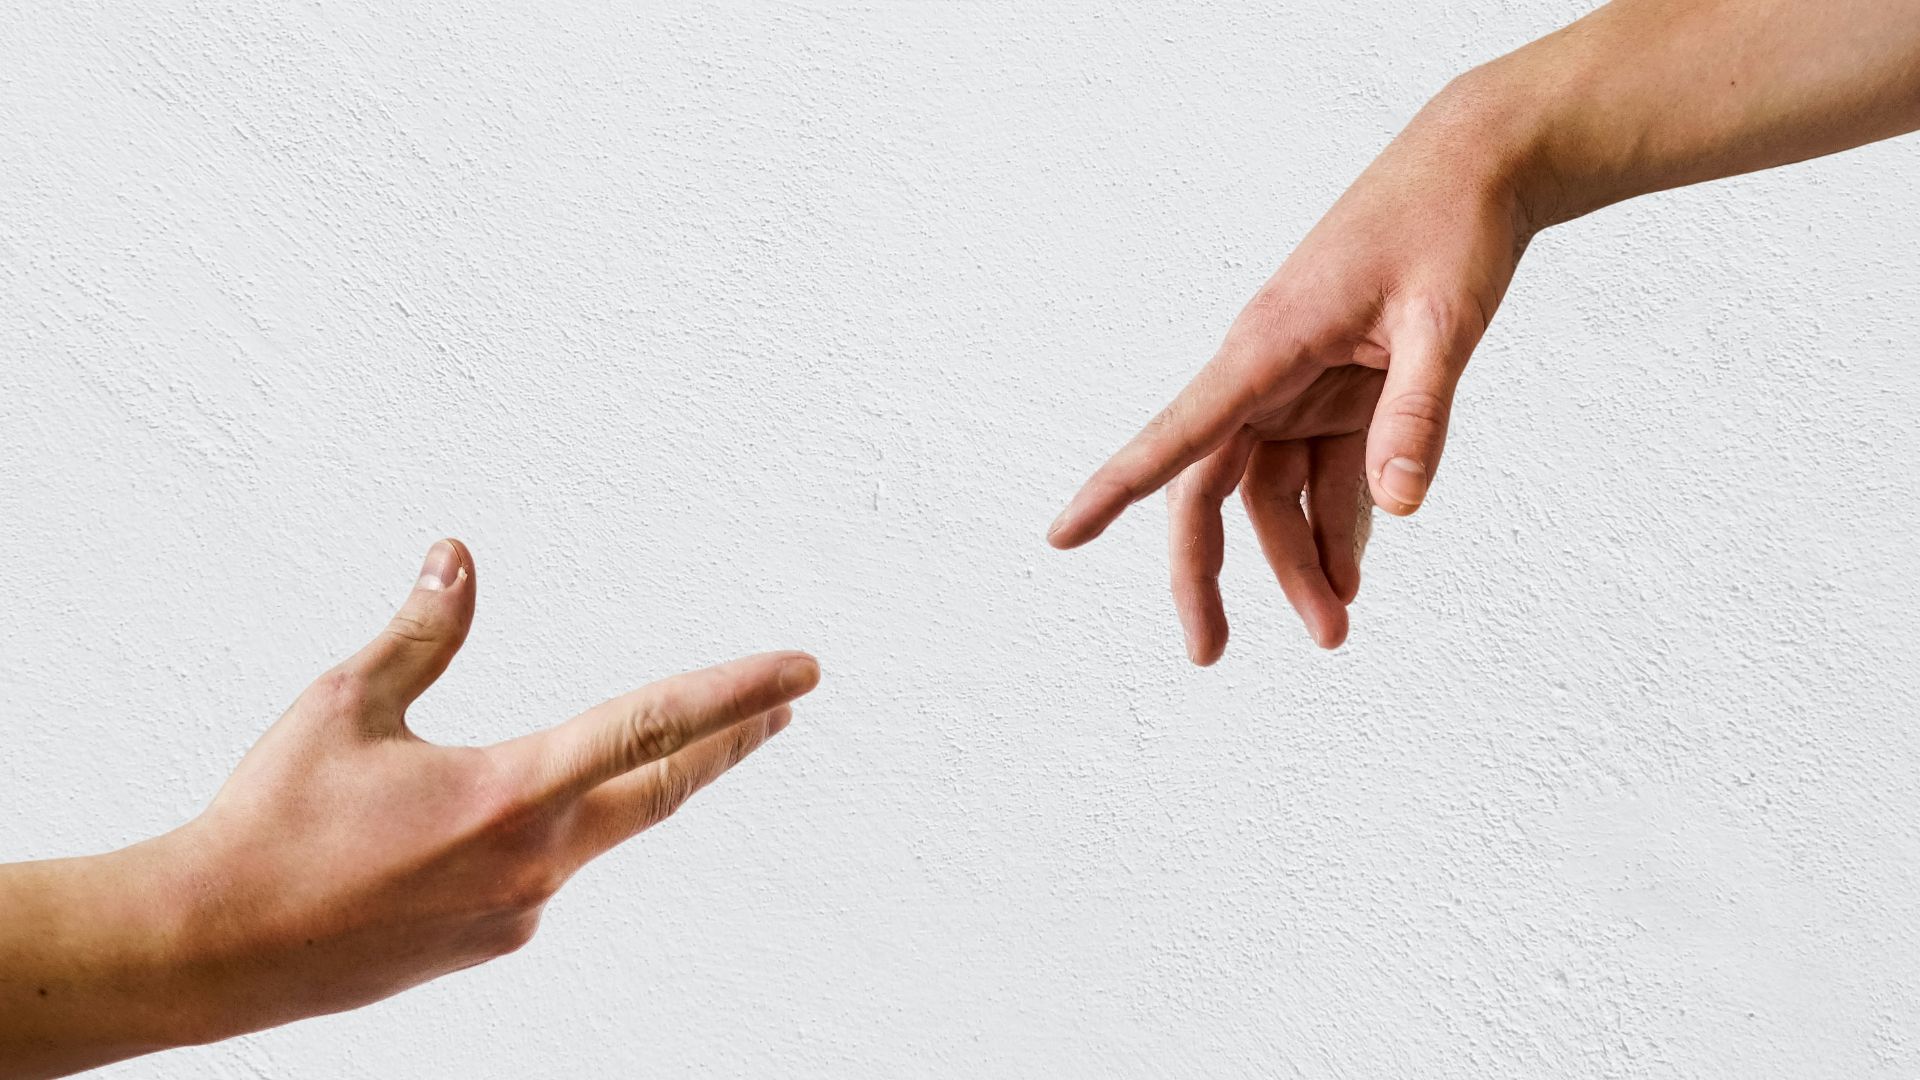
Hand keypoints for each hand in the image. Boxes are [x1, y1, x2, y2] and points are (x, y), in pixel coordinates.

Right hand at [1, 539, 818, 1071]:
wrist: (208, 952)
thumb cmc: (269, 821)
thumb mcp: (344, 704)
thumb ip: (422, 630)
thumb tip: (460, 553)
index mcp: (510, 793)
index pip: (653, 725)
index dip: (738, 693)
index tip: (804, 673)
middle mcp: (534, 862)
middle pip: (662, 789)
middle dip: (728, 744)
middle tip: (785, 709)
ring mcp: (519, 913)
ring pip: (604, 831)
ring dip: (643, 785)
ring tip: (680, 748)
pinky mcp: (493, 943)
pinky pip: (546, 873)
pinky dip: (558, 831)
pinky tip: (513, 819)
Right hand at [1047, 89, 1531, 657]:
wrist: (1476, 167)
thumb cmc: (1448, 226)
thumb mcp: (1445, 319)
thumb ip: (1419, 413)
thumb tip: (1399, 511)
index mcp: (1265, 347)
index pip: (1179, 433)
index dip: (1117, 487)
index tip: (1061, 535)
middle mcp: (1265, 372)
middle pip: (1212, 490)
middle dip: (1211, 574)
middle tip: (1208, 655)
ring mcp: (1300, 383)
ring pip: (1273, 494)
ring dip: (1301, 561)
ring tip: (1335, 628)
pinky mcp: (1338, 388)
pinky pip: (1323, 471)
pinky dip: (1341, 523)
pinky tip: (1358, 569)